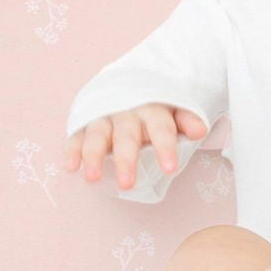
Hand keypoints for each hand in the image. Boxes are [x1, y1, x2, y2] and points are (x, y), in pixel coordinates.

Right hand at [63, 103, 208, 188]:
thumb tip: (199, 130)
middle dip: (125, 159)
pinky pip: (77, 136)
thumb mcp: (174, 111)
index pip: (161, 128)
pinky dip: (73, 150)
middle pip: (126, 136)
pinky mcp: (85, 123)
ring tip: (92, 178)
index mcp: (152, 110)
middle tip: (127, 185)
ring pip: (97, 135)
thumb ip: (186, 120)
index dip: (165, 147)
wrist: (128, 85)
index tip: (169, 169)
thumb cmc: (155, 110)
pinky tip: (71, 166)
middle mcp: (126, 112)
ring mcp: (104, 117)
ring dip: (93, 155)